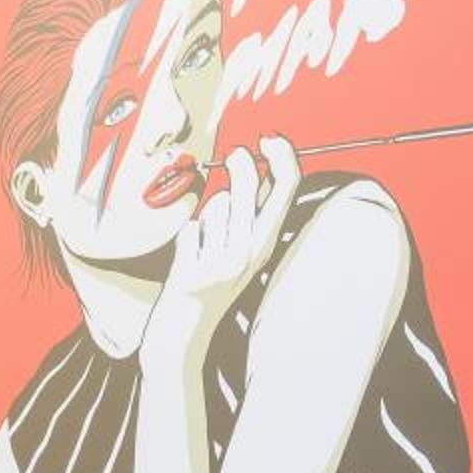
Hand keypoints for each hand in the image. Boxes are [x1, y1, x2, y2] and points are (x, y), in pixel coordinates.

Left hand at [147, 135, 302, 369]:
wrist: (185, 333)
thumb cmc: (212, 284)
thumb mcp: (242, 251)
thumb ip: (249, 214)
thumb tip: (251, 164)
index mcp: (265, 245)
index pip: (287, 191)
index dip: (282, 156)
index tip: (269, 139)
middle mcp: (248, 254)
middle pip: (249, 187)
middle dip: (241, 164)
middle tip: (233, 154)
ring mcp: (220, 265)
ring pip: (215, 206)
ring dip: (207, 216)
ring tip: (205, 244)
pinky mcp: (193, 272)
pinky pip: (188, 229)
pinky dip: (185, 239)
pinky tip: (188, 261)